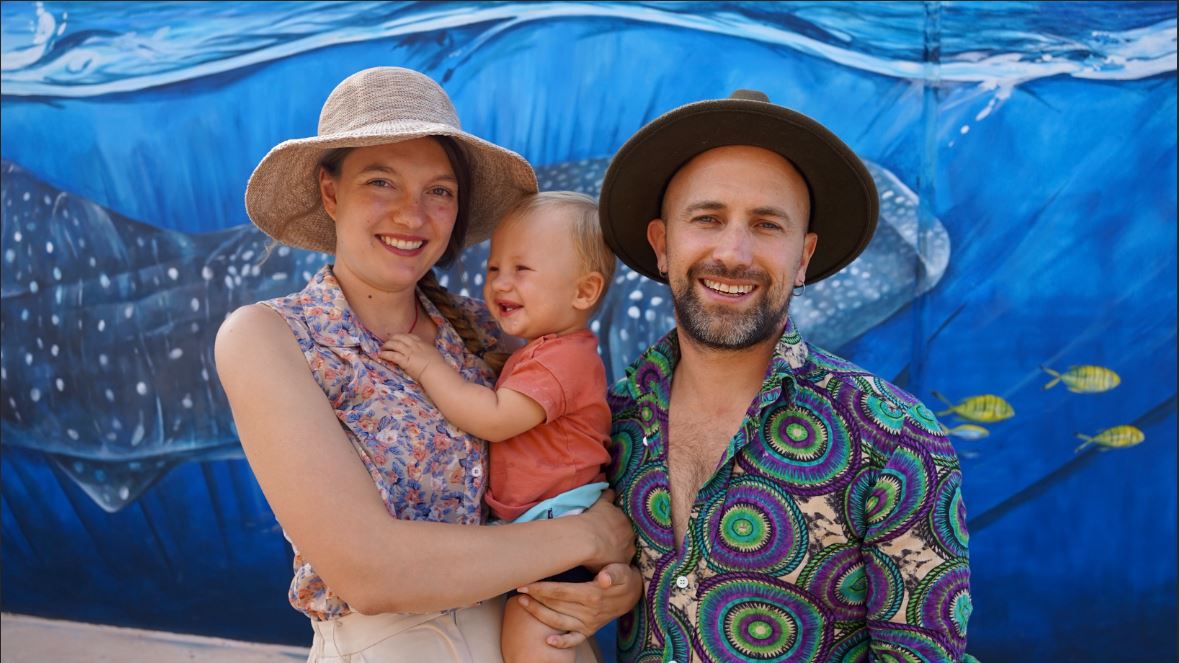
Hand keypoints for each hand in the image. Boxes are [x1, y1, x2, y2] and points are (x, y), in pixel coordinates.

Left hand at [379, 333, 440, 379]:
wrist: (436, 371)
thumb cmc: (438, 365)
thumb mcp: (434, 353)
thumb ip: (428, 351)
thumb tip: (427, 352)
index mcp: (422, 343)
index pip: (410, 336)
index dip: (402, 336)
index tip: (398, 338)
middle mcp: (414, 346)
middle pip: (400, 338)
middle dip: (392, 338)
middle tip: (387, 341)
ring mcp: (409, 352)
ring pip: (394, 345)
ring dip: (387, 345)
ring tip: (382, 348)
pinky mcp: (404, 361)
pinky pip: (393, 355)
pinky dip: (386, 354)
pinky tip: (381, 355)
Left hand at [515, 563, 642, 648]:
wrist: (634, 594)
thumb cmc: (623, 577)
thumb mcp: (622, 571)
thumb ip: (613, 572)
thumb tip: (604, 578)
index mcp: (592, 595)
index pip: (561, 591)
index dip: (542, 587)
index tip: (525, 581)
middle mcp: (588, 612)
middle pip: (555, 605)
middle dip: (535, 597)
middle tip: (518, 588)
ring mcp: (588, 623)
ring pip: (558, 621)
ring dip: (538, 614)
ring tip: (522, 604)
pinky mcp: (590, 630)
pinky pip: (574, 640)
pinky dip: (562, 643)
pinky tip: (548, 641)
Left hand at [580, 490, 635, 568]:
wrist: (587, 543)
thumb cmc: (596, 561)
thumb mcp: (610, 570)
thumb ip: (614, 570)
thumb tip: (612, 573)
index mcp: (630, 548)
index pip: (628, 547)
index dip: (619, 548)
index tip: (612, 550)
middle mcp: (628, 531)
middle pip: (625, 530)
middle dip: (619, 532)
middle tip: (607, 535)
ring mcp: (618, 516)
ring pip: (619, 514)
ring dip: (613, 516)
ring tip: (605, 519)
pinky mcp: (605, 506)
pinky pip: (609, 496)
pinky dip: (607, 495)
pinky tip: (605, 493)